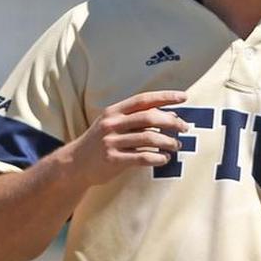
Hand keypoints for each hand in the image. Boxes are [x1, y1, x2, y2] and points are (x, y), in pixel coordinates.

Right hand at [65, 90, 187, 185]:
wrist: (75, 164)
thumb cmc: (101, 142)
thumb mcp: (113, 124)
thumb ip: (137, 119)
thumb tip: (171, 115)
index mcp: (114, 111)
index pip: (143, 99)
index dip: (165, 97)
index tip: (184, 97)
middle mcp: (112, 124)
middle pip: (149, 117)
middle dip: (171, 121)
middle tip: (185, 127)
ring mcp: (112, 142)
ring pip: (149, 138)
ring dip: (168, 141)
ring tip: (176, 145)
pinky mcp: (113, 160)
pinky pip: (142, 157)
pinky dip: (158, 157)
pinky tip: (164, 158)